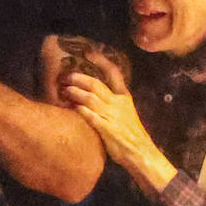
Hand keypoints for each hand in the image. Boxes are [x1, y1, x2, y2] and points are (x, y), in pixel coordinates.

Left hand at [60, 49, 174, 192]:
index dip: (101, 61)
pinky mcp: (105, 127)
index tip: (88, 53)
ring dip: (75, 92)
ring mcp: (111, 115)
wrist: (140, 153)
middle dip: (79, 78)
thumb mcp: (126, 114)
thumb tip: (95, 96)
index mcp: (124, 97)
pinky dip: (78, 109)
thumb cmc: (131, 135)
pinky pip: (89, 115)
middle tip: (67, 76)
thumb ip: (112, 104)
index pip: (114, 73)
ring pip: (90, 97)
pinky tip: (70, 107)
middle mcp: (117, 103)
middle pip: (96, 84)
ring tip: (64, 90)